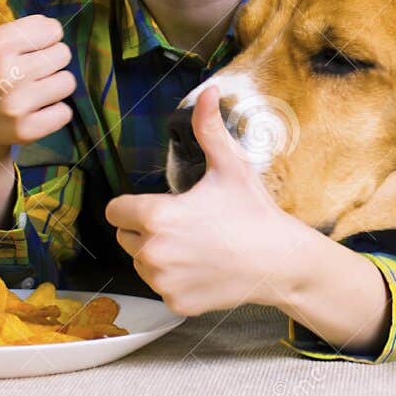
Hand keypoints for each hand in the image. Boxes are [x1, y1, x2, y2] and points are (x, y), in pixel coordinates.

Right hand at [0, 0, 76, 153]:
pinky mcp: (25, 131)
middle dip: (47, 60)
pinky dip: (53, 113)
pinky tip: (28, 111)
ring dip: (52, 86)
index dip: (38, 37)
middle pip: (63, 54)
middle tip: (21, 70)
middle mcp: (2, 75)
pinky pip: (65, 112)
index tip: (16, 48)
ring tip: (24, 89)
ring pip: (67, 82)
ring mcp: (13, 106)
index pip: (51, 29)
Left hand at [105, 85, 315, 316]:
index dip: (134, 205)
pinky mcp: (175, 304)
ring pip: (141, 264)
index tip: (160, 205)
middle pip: (125, 237)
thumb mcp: (229, 166)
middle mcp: (151, 252)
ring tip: (196, 246)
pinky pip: (161, 288)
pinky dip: (176, 281)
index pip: (115, 211)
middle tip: (185, 225)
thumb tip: (206, 91)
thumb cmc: (252, 211)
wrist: (279, 261)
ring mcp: (162, 282)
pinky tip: (204, 269)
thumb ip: (207, 129)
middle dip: (146, 230)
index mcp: (156, 216)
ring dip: (158, 256)